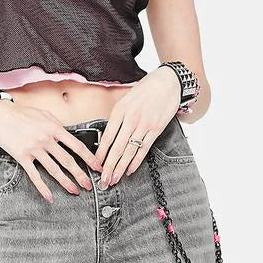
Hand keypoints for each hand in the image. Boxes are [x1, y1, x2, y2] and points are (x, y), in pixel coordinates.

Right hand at [0, 101, 100, 202]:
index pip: (77, 146)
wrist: (0, 114)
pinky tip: (50, 197)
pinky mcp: (22, 157)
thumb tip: (69, 137)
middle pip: (68, 161)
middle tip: (90, 186)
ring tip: (75, 191)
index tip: (98, 168)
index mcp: (55, 128)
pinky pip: (34, 175)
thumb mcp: (45, 115)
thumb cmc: (23, 114)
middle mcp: (47, 139)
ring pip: (54, 170)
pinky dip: (43, 188)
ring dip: (66, 182)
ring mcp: (34, 149)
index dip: (90, 159)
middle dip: (81, 175)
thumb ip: (58, 127)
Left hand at [94, 67, 181, 186]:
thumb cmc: (146, 90)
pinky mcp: (156, 129)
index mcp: (120, 110)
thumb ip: (117, 117)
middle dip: (109, 167)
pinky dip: (136, 161)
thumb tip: (107, 137)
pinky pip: (144, 148)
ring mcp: (144, 125)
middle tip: (103, 181)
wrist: (168, 81)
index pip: (107, 137)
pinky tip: (130, 170)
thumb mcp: (126, 99)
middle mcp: (131, 119)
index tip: (95, 166)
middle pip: (117, 148)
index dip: (100, 154)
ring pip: (129, 151)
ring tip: (114, 179)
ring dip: (120, 168)